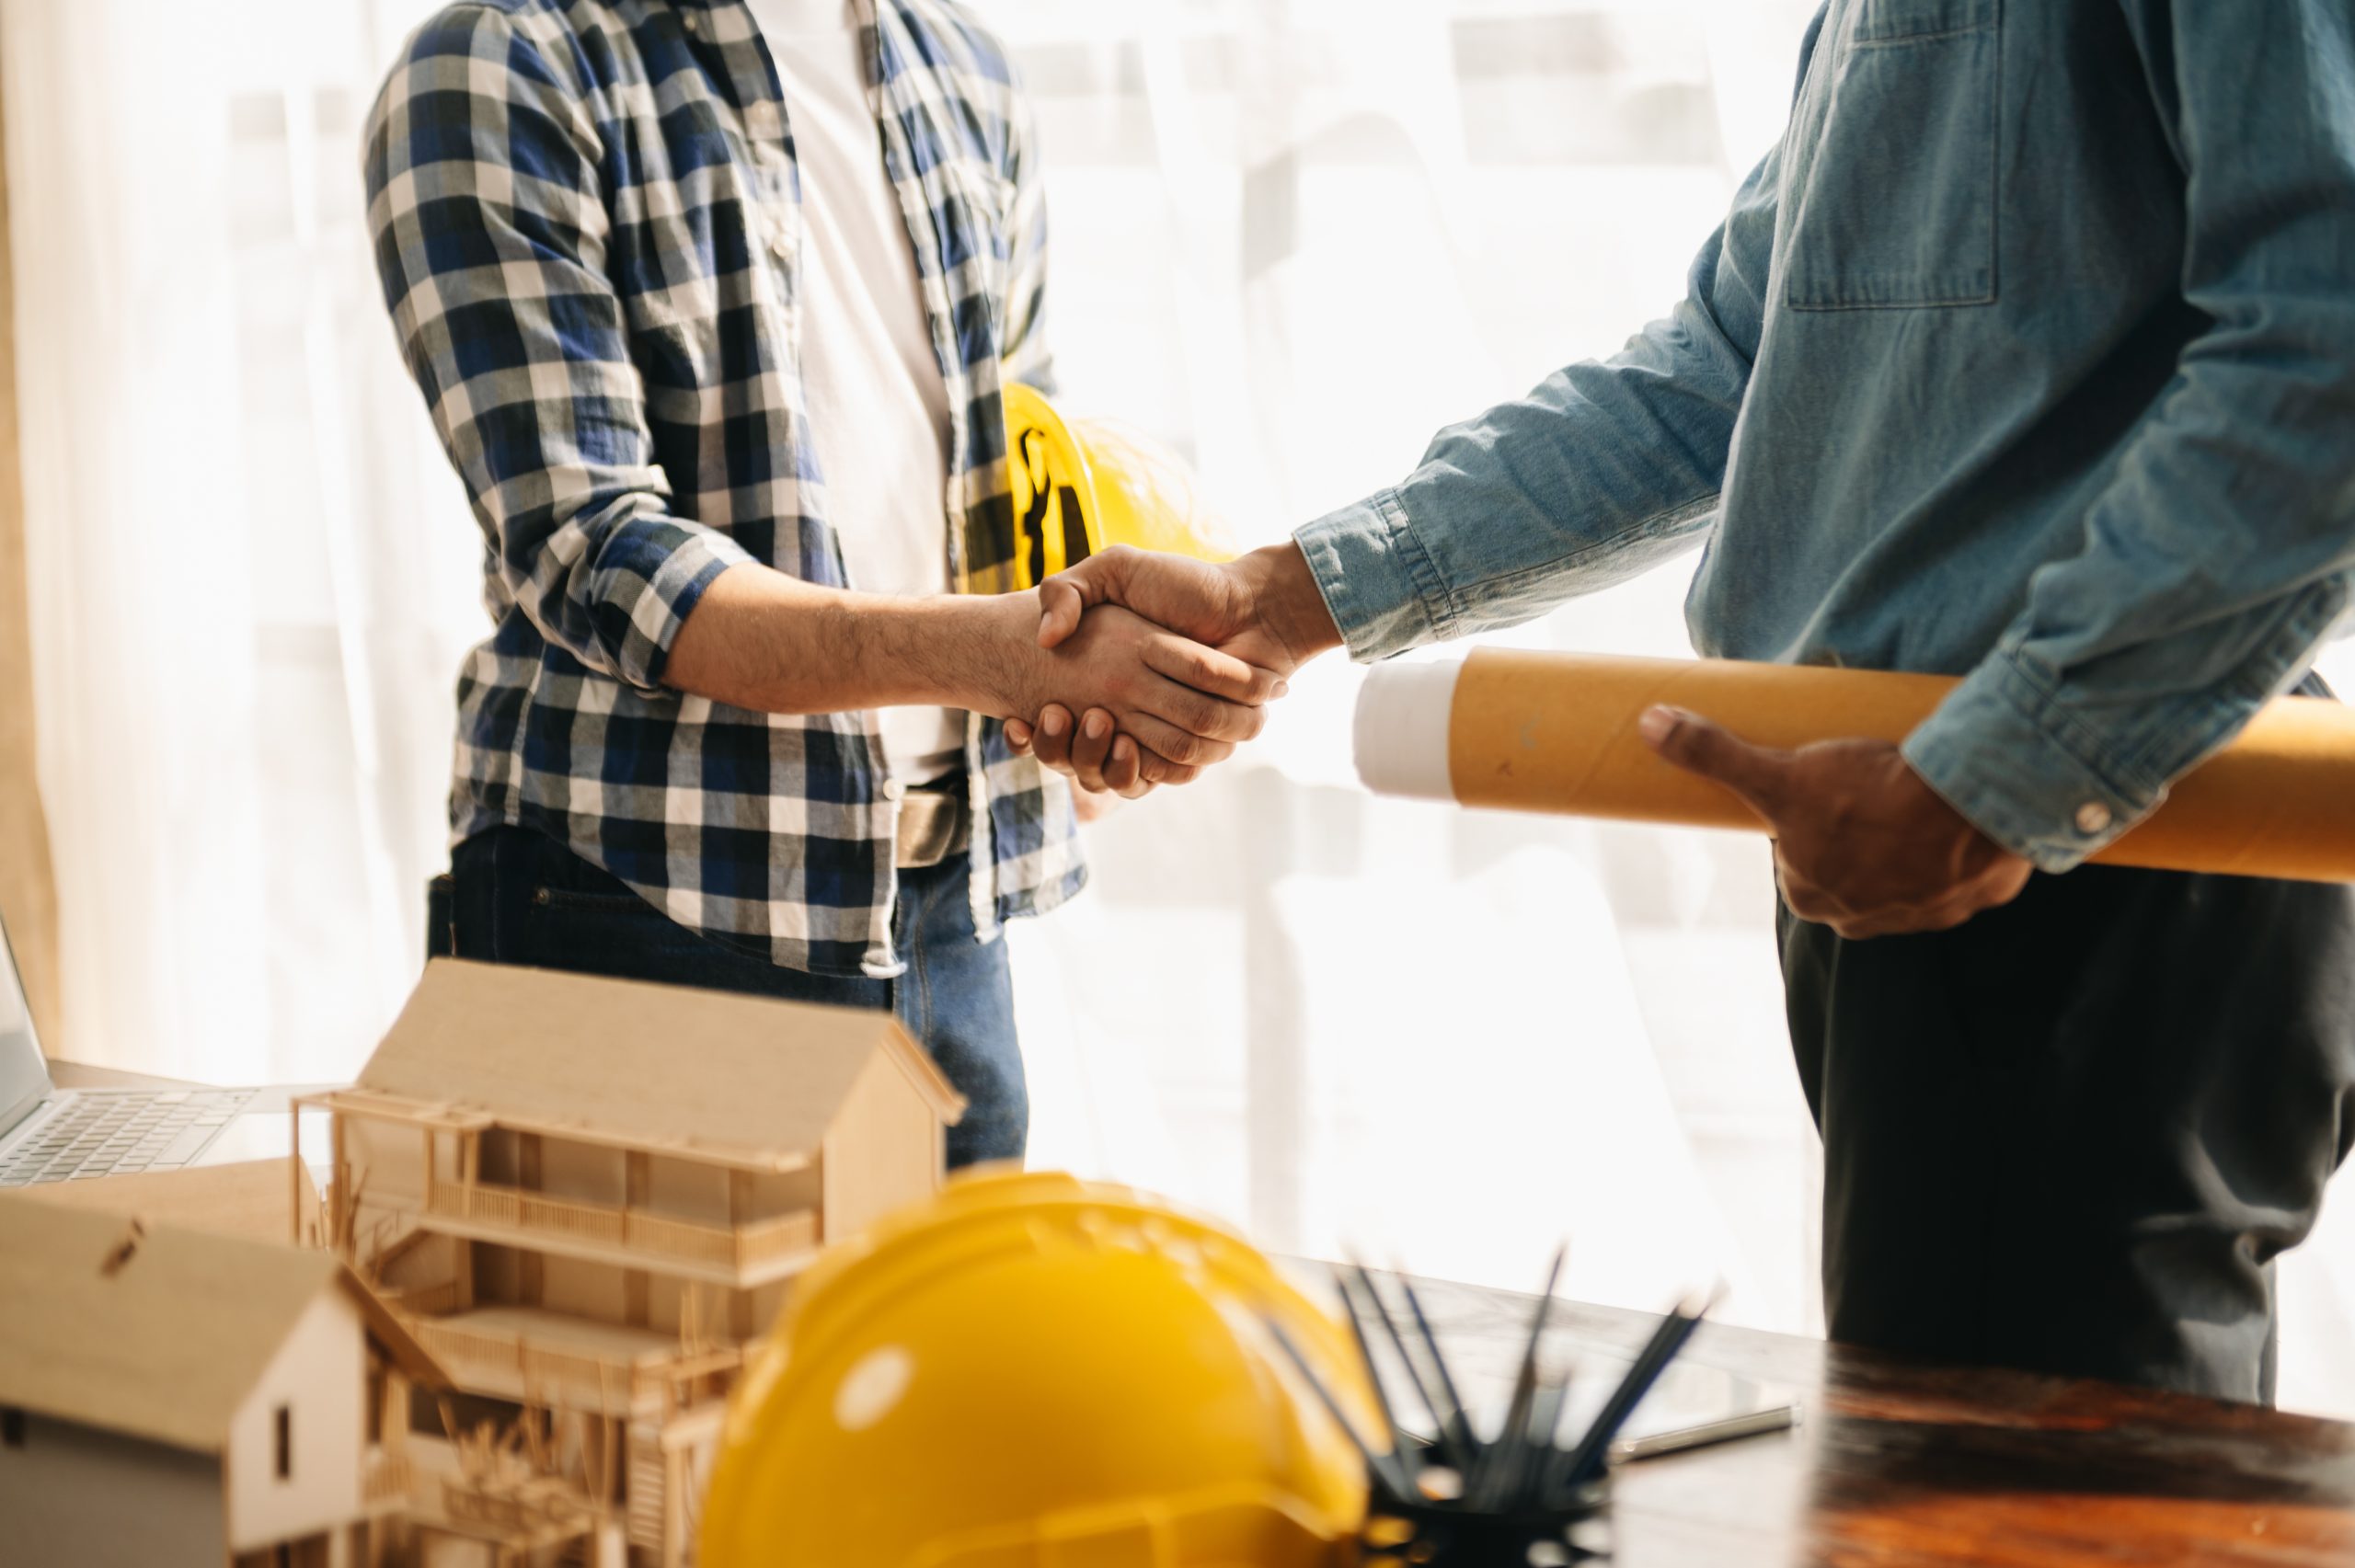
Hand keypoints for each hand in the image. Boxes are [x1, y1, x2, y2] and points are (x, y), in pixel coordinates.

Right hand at [1006, 543, 1342, 791]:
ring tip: (1093, 722)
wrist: (1252, 607)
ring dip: (1089, 760)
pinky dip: (1134, 770)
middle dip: (1054, 748)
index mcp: (1104, 678)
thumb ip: (1069, 589)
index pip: (1050, 723)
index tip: (1014, 720)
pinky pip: (1154, 776)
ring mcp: (1157, 733)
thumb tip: (1044, 639)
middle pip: (1074, 758)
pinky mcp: (1191, 749)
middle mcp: (1125, 712)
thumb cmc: (1186, 584)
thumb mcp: (1117, 568)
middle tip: (1050, 717)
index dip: (1028, 733)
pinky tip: (1122, 742)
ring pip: (1109, 774)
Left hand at [1639, 705, 2032, 938]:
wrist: (1968, 805)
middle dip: (1856, 833)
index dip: (1808, 818)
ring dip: (1906, 844)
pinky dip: (1954, 851)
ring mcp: (1921, 915)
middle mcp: (1862, 919)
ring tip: (1913, 798)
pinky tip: (1955, 820)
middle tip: (1869, 786)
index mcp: (1810, 896)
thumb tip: (1649, 725)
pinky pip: (1956, 875)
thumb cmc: (1865, 793)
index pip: (1797, 856)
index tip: (1825, 789)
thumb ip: (1712, 754)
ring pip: (1904, 875)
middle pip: (1848, 868)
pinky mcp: (1971, 900)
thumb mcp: (1778, 774)